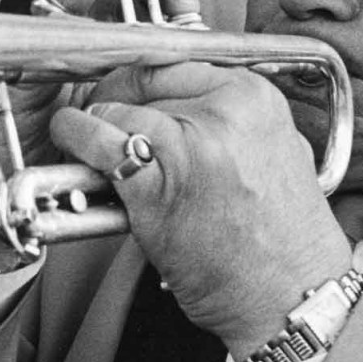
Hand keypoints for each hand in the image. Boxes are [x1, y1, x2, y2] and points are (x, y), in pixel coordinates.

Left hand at [50, 63, 351, 360]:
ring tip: (80, 136)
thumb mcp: (274, 154)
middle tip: (104, 119)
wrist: (290, 297)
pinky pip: (98, 142)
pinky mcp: (157, 182)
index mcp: (256, 99)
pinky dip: (76, 139)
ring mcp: (190, 144)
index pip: (178, 63)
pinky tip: (71, 143)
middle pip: (145, 85)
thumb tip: (177, 104)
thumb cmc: (283, 241)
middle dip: (118, 101)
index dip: (143, 78)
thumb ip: (230, 121)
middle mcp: (226, 112)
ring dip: (92, 121)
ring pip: (116, 108)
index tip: (127, 89)